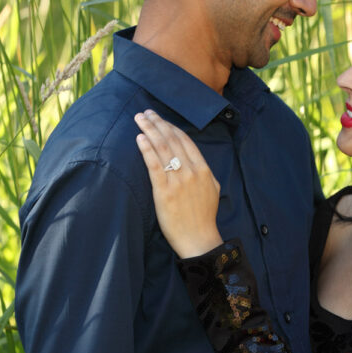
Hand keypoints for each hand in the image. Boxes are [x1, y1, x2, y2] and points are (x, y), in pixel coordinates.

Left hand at [134, 109, 222, 258]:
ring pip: (162, 148)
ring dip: (150, 130)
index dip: (171, 126)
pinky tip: (139, 138)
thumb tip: (194, 160)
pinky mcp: (164, 191)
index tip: (159, 118)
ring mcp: (178, 181)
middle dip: (157, 123)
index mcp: (204, 169)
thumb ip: (204, 172)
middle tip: (145, 113)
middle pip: (172, 140)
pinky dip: (146, 149)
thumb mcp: (212, 189)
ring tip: (139, 120)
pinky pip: (154, 165)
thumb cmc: (204, 217)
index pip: (185, 140)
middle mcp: (191, 171)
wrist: (198, 239)